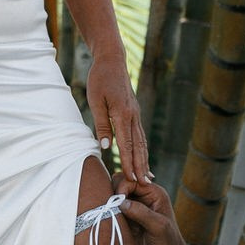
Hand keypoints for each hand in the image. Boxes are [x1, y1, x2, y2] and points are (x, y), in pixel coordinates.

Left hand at [87, 50, 147, 181]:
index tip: (132, 179)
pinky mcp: (135, 112)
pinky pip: (140, 134)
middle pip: (139, 146)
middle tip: (146, 184)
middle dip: (141, 166)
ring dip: (144, 159)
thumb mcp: (96, 101)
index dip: (129, 163)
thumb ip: (102, 124)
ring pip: (142, 141)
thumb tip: (107, 146)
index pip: (127, 144)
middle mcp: (133, 115)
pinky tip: (143, 156)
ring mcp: (136, 113)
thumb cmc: (100, 79)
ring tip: (148, 175)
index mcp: (123, 114)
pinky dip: (142, 148)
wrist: (112, 60)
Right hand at [108, 172, 191, 244]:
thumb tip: (120, 202)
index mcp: (154, 193)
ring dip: (109, 203)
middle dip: (113, 193)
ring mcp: (133, 208)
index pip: (132, 180)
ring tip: (109, 215)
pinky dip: (108, 213)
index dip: (122, 188)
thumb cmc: (168, 244)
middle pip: (120, 184)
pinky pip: (112, 210)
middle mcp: (142, 198)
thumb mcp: (159, 227)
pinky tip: (108, 221)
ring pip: (114, 196)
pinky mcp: (126, 220)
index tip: (117, 203)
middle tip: (111, 208)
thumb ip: (141, 212)